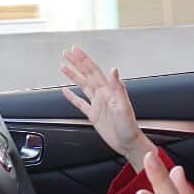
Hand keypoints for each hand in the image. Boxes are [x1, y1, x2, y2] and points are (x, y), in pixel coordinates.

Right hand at [60, 46, 154, 169]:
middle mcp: (102, 95)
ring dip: (73, 75)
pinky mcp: (93, 115)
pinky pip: (80, 103)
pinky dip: (72, 97)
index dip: (84, 60)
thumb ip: (118, 88)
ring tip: (63, 66)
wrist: (128, 143)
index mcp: (109, 91)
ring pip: (82, 86)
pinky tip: (66, 91)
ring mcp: (97, 104)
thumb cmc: (129, 127)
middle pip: (86, 75)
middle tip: (66, 52)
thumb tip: (114, 70)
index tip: (75, 50)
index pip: (94, 71)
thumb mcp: (124, 106)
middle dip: (76, 63)